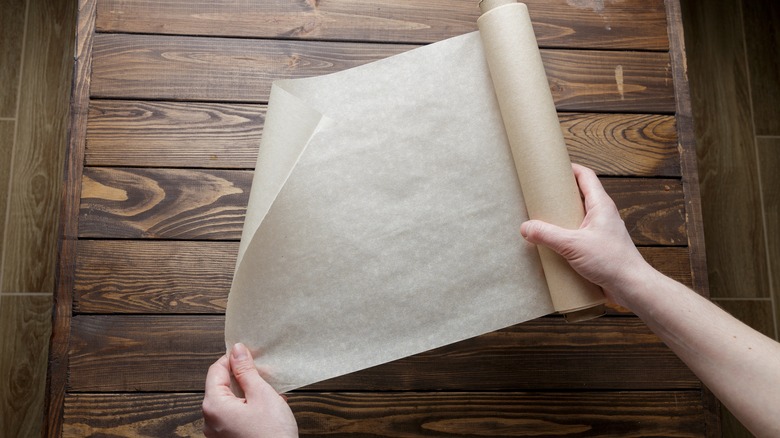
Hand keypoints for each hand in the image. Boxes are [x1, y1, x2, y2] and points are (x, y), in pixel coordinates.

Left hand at [203, 343, 297, 437]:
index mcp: (214, 406)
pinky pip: (233, 416)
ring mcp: (217, 433)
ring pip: (229, 402)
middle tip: (263, 374)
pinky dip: (248, 408)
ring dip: (247, 393)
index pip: (215, 370)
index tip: (248, 353)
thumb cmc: (271, 435)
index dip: (232, 358)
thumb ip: (247, 371)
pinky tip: (267, 410)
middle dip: (242, 377)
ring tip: (270, 394)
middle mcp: (210, 420)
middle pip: (221, 386)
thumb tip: (237, 350)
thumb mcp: (262, 395)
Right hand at [520, 164, 650, 306]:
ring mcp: (601, 232)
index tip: (552, 168)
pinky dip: (566, 235)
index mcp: (601, 205)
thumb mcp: (573, 245)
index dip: (570, 168)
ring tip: (543, 220)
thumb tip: (525, 228)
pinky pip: (579, 235)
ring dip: (562, 217)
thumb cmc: (611, 262)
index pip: (586, 176)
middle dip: (561, 194)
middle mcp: (602, 215)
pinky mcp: (598, 248)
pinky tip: (553, 244)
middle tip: (541, 195)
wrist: (631, 287)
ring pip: (579, 217)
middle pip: (580, 195)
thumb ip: (547, 235)